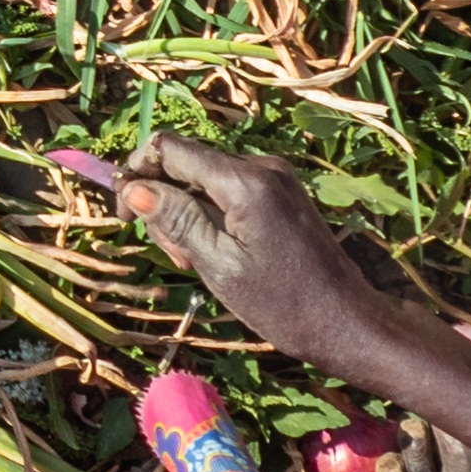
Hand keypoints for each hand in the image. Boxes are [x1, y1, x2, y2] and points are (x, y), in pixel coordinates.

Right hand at [118, 131, 413, 377]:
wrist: (346, 322)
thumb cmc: (281, 304)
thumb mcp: (218, 266)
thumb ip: (176, 219)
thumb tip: (135, 187)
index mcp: (244, 181)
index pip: (169, 148)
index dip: (136, 174)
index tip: (125, 215)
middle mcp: (261, 166)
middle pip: (186, 162)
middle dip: (164, 201)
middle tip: (173, 256)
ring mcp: (275, 177)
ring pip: (204, 177)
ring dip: (186, 212)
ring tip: (194, 261)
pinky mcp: (281, 192)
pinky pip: (228, 189)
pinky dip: (210, 214)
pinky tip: (215, 252)